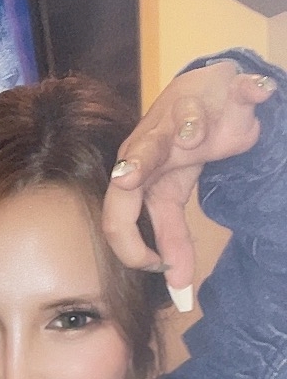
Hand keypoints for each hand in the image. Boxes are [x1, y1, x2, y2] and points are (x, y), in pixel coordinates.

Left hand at [102, 61, 277, 292]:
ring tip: (196, 136)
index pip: (119, 214)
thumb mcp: (171, 199)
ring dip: (189, 127)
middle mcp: (154, 142)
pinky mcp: (221, 91)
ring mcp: (186, 113)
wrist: (202, 99)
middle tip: (128, 177)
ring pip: (182, 116)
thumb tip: (178, 291)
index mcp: (137, 174)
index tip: (157, 269)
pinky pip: (235, 87)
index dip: (133, 245)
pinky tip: (260, 92)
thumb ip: (171, 241)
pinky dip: (248, 89)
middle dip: (134, 167)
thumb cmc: (178, 154)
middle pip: (137, 155)